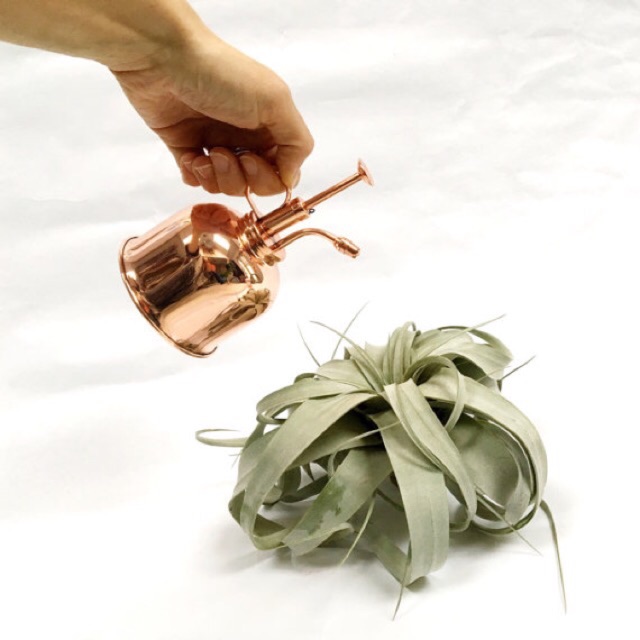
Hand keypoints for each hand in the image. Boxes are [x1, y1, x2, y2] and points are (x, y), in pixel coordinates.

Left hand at [112, 32, 313, 195]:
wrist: (163, 59)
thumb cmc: (222, 75)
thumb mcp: (275, 101)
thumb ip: (296, 143)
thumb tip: (290, 178)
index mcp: (271, 126)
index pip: (283, 173)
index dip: (269, 178)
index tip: (250, 159)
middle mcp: (246, 136)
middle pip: (254, 185)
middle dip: (240, 178)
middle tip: (222, 152)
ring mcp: (216, 142)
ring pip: (226, 186)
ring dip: (216, 177)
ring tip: (205, 153)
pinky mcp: (186, 147)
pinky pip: (197, 180)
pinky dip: (195, 175)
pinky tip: (189, 157)